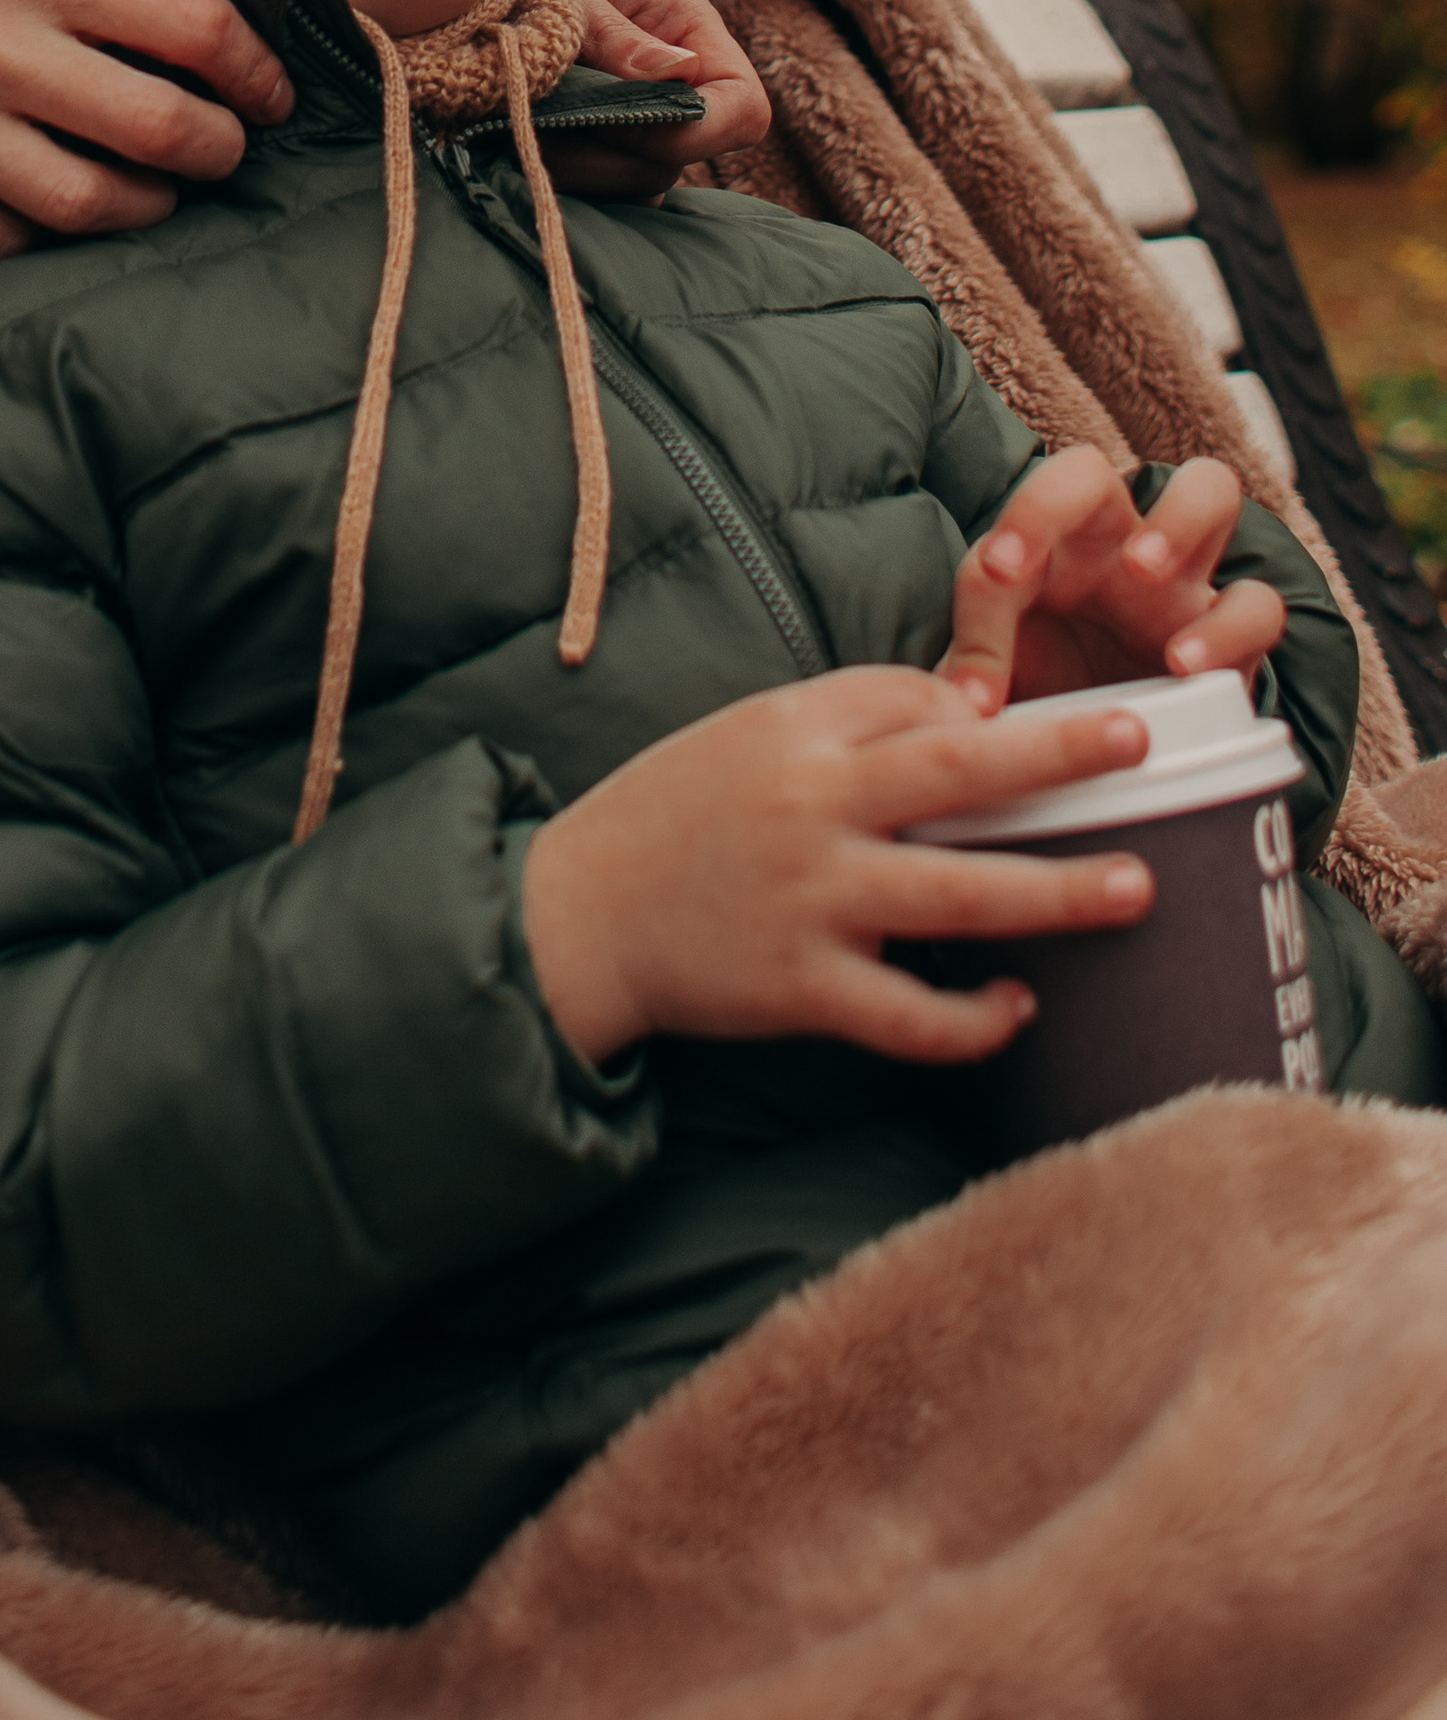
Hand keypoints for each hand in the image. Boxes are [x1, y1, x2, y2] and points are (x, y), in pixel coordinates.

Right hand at [0, 0, 292, 257]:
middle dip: (220, 148)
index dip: (257, 68)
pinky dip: (54, 234)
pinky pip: (4, 240)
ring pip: (86, 206)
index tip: (271, 89)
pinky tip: (70, 203)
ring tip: (158, 186)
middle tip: (227, 145)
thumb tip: (212, 43)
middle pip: (157, 130)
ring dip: (149, 206)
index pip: (195, 28)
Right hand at [521, 668, 1158, 1068]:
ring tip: (1136, 887)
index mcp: (796, 735)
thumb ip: (847, 722)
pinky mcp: (803, 990)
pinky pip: (909, 1015)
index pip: (914, 701)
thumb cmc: (675, 813)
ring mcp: (812, 903)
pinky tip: (1019, 1006)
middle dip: (1057, 756)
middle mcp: (810, 809)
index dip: (991, 713)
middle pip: (955, 773)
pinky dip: (972, 1017)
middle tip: (1139, 742)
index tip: (1058, 724)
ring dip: (1057, 892)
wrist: (581, 916)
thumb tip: (967, 718)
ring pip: (960, 896)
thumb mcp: (747, 735)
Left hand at [531, 0, 771, 200]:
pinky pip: (604, 187)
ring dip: (582, 167)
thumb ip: (611, 31)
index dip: (699, 130)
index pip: (743, 104)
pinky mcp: (599, 140)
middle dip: (616, 152)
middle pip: (686, 155)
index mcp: (682, 22)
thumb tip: (679, 75)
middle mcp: (673, 76)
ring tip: (525, 124)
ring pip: (641, 180)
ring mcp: (639, 113)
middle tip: (545, 120)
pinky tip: (525, 140)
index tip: (619, 121)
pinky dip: (567, 176)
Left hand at [939, 447, 1284, 713]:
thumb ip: (979, 671)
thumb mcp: (1008, 679)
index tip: (999, 573)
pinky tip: (1184, 668)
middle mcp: (1112, 544)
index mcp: (1048, 545)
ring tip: (1144, 574)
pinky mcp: (1235, 635)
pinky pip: (1256, 605)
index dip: (1015, 522)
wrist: (1118, 749)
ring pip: (1210, 488)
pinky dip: (1227, 630)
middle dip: (1061, 500)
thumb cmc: (1051, 693)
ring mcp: (1181, 580)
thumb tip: (957, 702)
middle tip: (1031, 556)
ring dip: (1177, 521)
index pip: (1023, 503)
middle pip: (1090, 469)